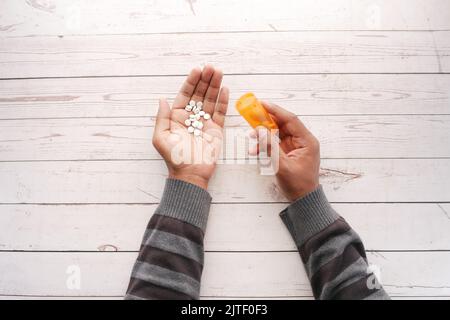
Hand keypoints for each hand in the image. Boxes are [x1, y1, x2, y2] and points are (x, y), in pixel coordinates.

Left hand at [153, 65, 228, 189]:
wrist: (190, 174)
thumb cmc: (173, 157)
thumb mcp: (161, 137)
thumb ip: (162, 118)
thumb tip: (162, 99)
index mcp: (177, 117)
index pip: (185, 95)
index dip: (191, 82)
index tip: (196, 70)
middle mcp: (192, 117)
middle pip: (199, 94)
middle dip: (205, 80)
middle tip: (210, 67)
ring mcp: (205, 123)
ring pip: (211, 100)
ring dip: (215, 86)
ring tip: (219, 72)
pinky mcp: (216, 130)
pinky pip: (220, 113)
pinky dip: (223, 101)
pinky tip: (225, 89)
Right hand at [251, 102, 319, 200]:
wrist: (303, 200)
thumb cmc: (298, 185)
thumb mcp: (282, 166)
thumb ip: (271, 147)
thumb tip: (260, 131)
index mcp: (307, 141)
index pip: (290, 119)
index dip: (275, 110)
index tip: (262, 103)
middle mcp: (302, 140)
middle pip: (283, 124)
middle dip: (266, 121)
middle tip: (252, 115)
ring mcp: (295, 146)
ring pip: (277, 133)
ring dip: (264, 134)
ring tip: (251, 137)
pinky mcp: (288, 152)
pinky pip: (275, 143)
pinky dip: (265, 145)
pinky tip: (254, 150)